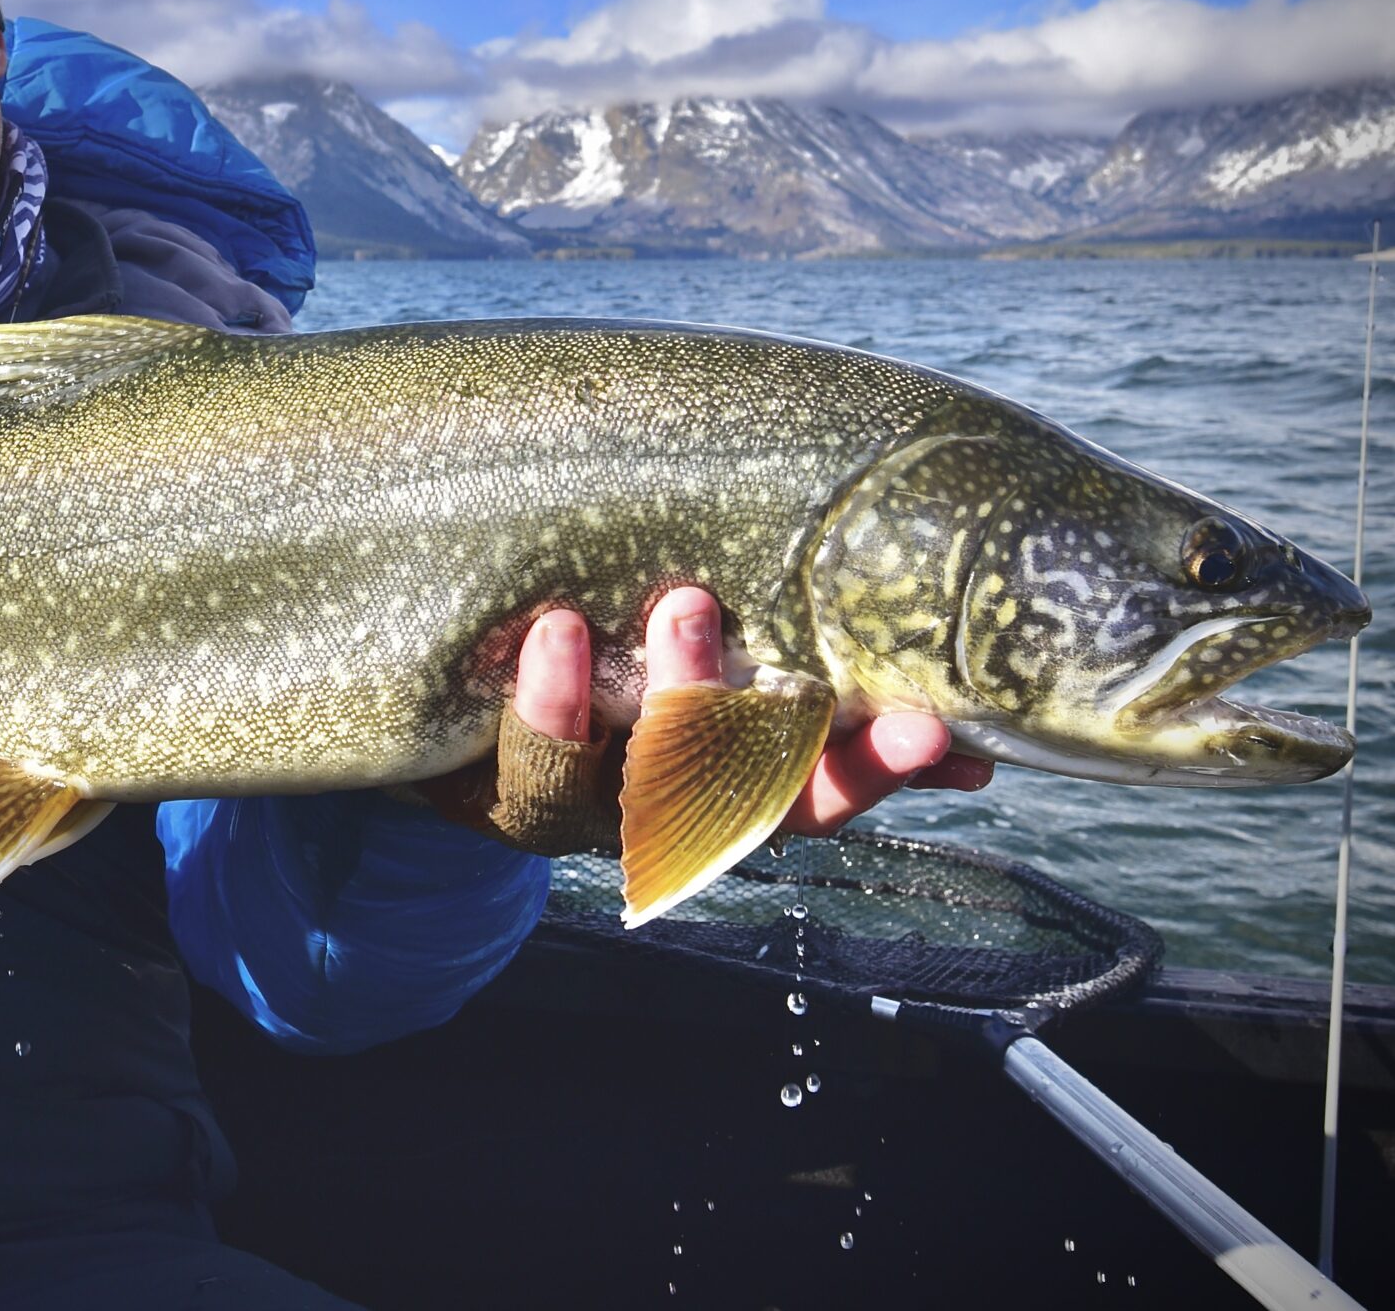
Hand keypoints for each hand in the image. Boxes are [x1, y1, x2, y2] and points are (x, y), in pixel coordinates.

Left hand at [511, 586, 993, 836]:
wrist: (455, 718)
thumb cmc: (598, 657)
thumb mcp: (692, 645)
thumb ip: (782, 630)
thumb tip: (899, 581)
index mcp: (727, 785)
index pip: (823, 790)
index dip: (880, 768)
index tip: (939, 732)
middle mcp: (668, 812)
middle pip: (754, 805)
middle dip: (815, 758)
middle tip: (843, 682)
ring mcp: (593, 808)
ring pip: (648, 781)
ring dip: (677, 698)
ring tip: (689, 605)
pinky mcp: (505, 791)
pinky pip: (534, 760)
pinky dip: (552, 699)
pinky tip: (561, 632)